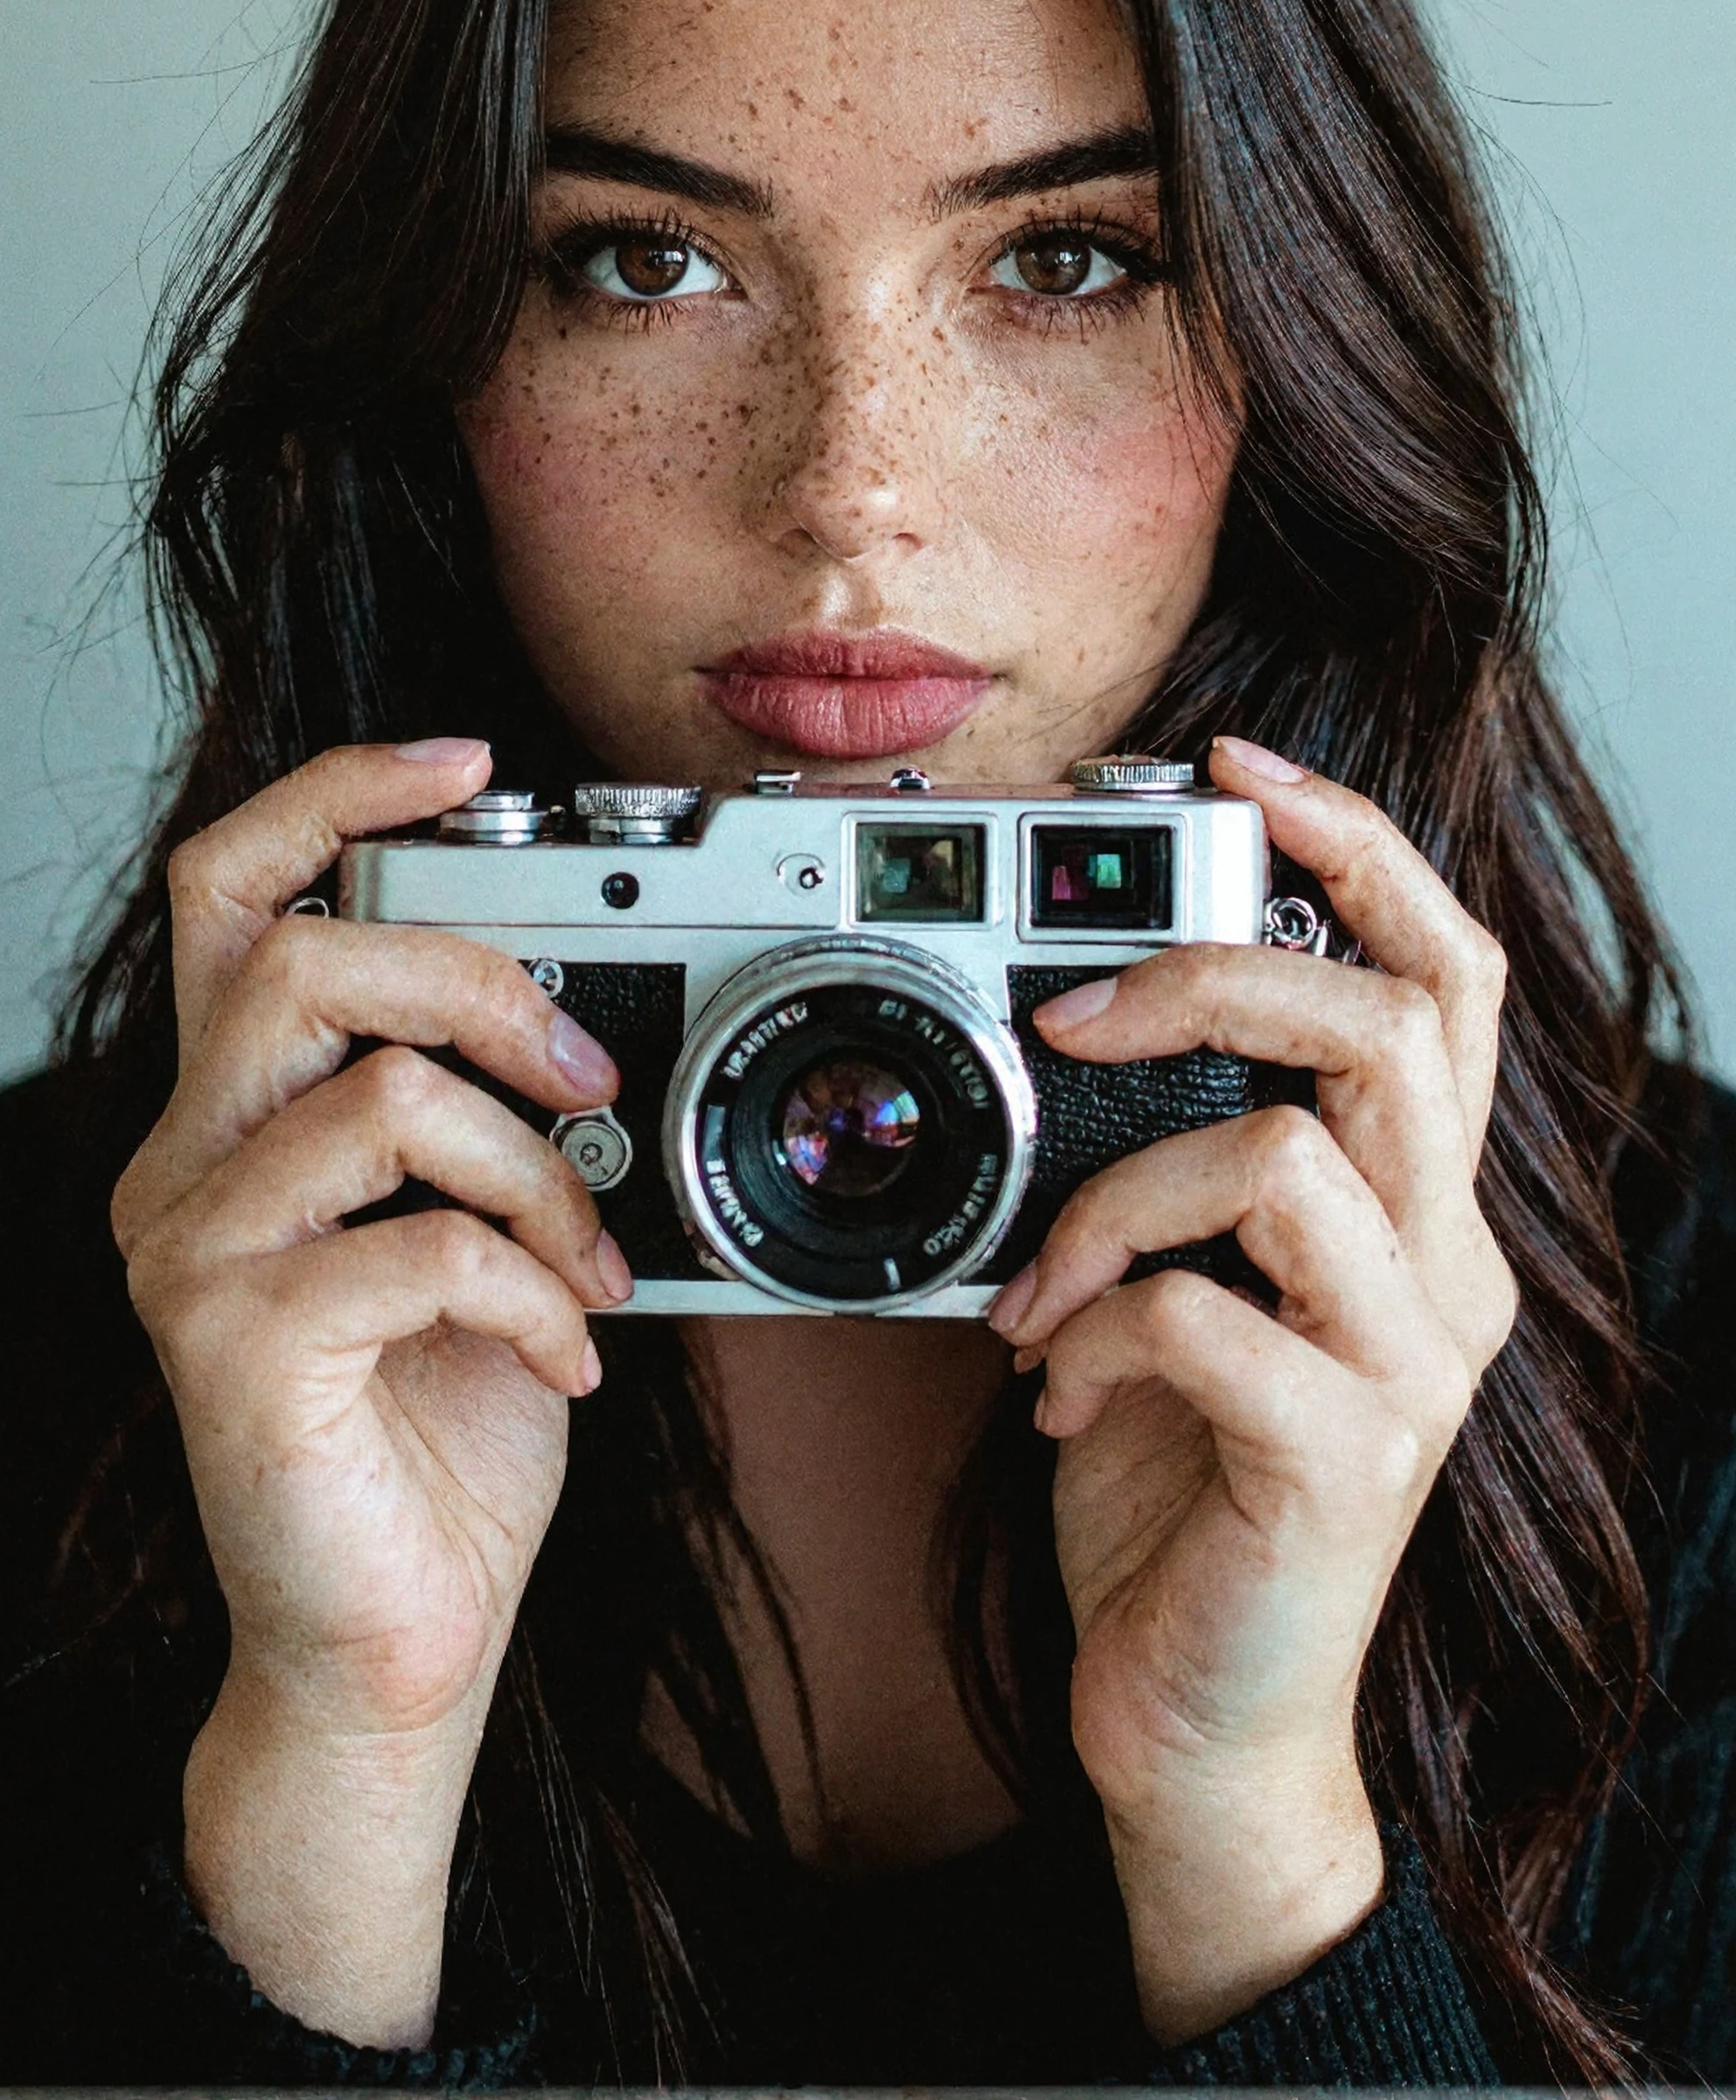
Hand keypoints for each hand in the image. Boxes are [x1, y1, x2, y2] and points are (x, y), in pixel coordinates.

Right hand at [112, 737, 630, 2042]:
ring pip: (373, 1095)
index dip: (335, 797)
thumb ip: (487, 1117)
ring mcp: (190, 1256)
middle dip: (479, 983)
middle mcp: (181, 1166)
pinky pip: (416, 1247)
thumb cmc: (438, 1431)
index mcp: (231, 1114)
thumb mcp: (472, 1233)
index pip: (231, 891)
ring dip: (534, 1163)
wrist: (392, 1642)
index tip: (465, 761)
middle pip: (293, 959)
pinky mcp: (231, 1349)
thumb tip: (602, 1021)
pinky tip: (565, 1357)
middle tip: (591, 1068)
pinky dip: (530, 1287)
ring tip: (589, 1252)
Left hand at [988, 735, 1514, 2044]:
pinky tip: (1053, 1389)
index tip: (1235, 767)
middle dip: (1217, 972)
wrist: (1200, 1720)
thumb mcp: (1181, 1284)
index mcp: (1415, 1204)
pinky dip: (1095, 1327)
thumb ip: (1171, 1160)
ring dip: (1119, 1190)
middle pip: (1395, 1025)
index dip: (1358, 849)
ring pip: (1290, 1160)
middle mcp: (1446, 1267)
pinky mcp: (1342, 1462)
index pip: (1446, 975)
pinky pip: (1207, 1321)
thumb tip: (1056, 1015)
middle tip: (1074, 1007)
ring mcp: (1410, 1368)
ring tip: (1040, 1275)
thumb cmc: (1176, 1483)